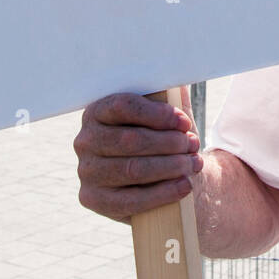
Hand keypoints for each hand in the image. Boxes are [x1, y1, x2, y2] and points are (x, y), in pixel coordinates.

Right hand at [75, 89, 202, 223]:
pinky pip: (130, 200)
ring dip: (170, 166)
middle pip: (130, 139)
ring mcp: (86, 172)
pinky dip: (162, 193)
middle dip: (169, 143)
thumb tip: (179, 78)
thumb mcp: (164, 114)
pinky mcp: (93, 199)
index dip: (158, 114)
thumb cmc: (161, 139)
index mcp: (97, 111)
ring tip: (193, 164)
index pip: (124, 106)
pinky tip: (184, 185)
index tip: (184, 123)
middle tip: (193, 145)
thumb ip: (168, 94)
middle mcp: (85, 140)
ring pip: (132, 169)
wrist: (159, 178)